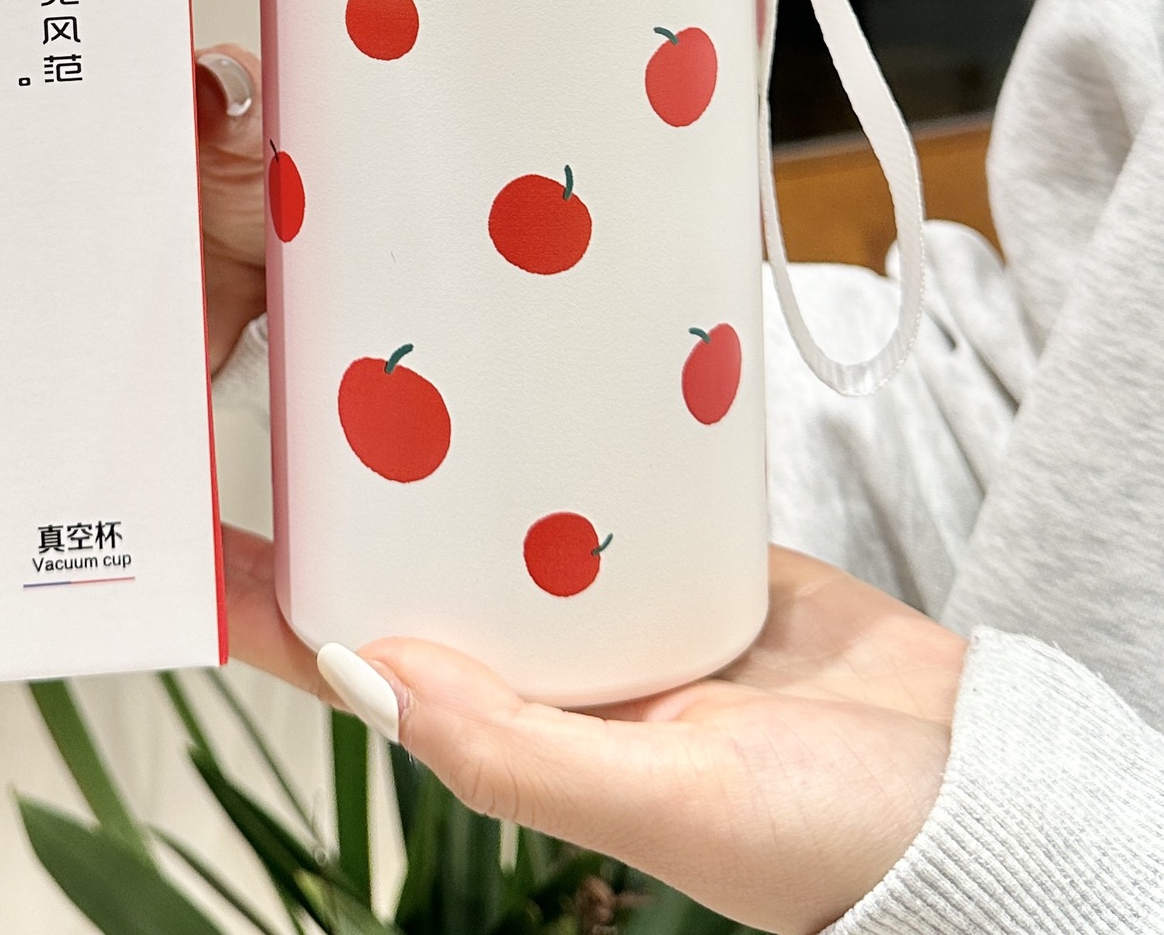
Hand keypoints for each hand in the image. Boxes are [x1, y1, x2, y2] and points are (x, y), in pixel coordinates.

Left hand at [194, 49, 957, 931]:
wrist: (980, 791)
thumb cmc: (828, 840)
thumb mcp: (665, 799)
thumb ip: (513, 750)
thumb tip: (368, 676)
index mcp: (520, 731)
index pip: (366, 659)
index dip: (284, 603)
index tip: (209, 533)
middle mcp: (549, 662)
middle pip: (421, 564)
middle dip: (356, 496)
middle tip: (294, 386)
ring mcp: (613, 598)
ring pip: (502, 510)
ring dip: (450, 450)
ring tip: (391, 350)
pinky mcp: (680, 546)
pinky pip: (601, 476)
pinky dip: (562, 431)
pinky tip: (528, 366)